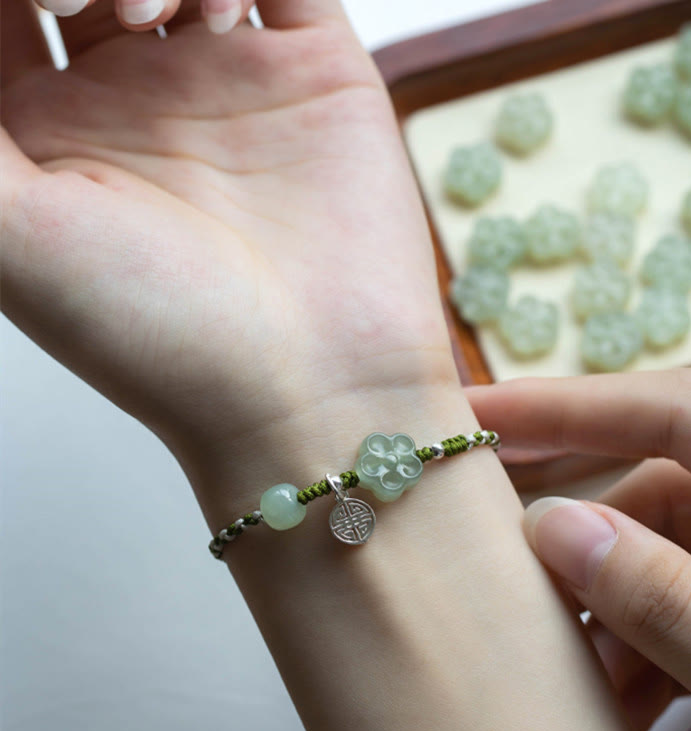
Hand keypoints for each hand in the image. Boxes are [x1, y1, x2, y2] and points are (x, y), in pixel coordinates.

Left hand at [1, 2, 462, 522]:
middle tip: (88, 4)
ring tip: (153, 13)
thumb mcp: (9, 235)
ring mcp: (230, 82)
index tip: (29, 6)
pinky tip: (220, 12)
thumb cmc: (162, 336)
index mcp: (51, 134)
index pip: (1, 8)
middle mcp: (138, 100)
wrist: (311, 388)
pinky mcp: (315, 75)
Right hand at [467, 369, 690, 730]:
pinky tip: (628, 705)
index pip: (680, 414)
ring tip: (578, 686)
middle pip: (670, 492)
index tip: (479, 410)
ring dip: (618, 613)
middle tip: (520, 603)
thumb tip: (555, 527)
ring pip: (681, 553)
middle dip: (590, 548)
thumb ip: (675, 610)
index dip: (573, 403)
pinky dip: (658, 645)